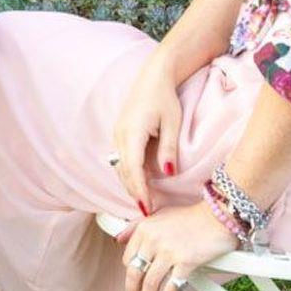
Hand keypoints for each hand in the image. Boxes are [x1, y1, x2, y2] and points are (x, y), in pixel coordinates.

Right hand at [108, 61, 182, 215]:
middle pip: (123, 172)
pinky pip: (121, 160)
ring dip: (130, 185)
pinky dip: (129, 174)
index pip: (133, 168)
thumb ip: (168, 149)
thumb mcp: (172, 123)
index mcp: (132, 132)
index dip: (139, 190)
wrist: (154, 77)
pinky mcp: (120, 134)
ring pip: (120, 167)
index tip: (146, 208)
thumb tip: (168, 173)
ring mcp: (117, 134)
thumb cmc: (165, 98)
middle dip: (134, 193)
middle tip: (147, 212)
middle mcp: (120, 135)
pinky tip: (140, 184)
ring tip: (144, 202)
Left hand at [118, 202, 234, 290]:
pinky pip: (171, 288)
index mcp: (145, 228)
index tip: (132, 285)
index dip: (129, 276)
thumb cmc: (192, 217)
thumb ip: (136, 226)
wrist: (220, 216)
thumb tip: (118, 239)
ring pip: (150, 284)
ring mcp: (169, 251)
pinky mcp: (186, 262)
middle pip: (135, 274)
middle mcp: (153, 239)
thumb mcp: (160, 215)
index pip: (128, 259)